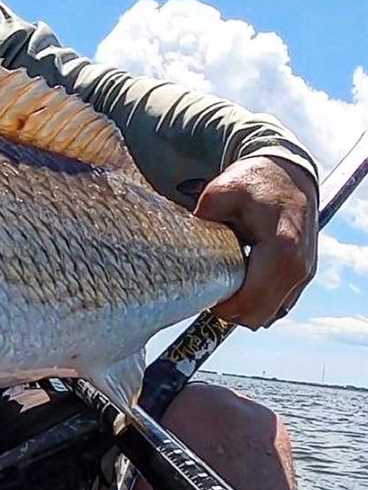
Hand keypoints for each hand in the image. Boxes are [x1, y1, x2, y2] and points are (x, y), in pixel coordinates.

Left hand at [194, 156, 318, 328]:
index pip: (250, 302)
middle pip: (258, 316)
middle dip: (229, 311)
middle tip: (207, 290)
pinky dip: (256, 300)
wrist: (288, 173)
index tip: (200, 294)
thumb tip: (186, 243)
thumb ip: (203, 216)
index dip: (221, 307)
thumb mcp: (222, 190)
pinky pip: (277, 304)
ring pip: (269, 314)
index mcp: (282, 248)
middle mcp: (299, 267)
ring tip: (223, 283)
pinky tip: (239, 280)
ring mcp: (304, 274)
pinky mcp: (303, 275)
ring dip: (244, 307)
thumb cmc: (256, 181)